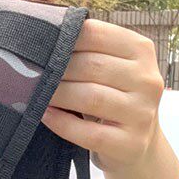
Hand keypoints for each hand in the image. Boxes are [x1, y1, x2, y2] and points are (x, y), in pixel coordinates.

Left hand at [41, 20, 165, 172]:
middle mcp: (147, 79)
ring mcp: (141, 113)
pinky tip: (46, 116)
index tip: (40, 47)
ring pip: (91, 97)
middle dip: (57, 70)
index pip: (97, 34)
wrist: (138, 144)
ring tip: (36, 95)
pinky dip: (62, 123)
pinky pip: (89, 132)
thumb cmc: (114, 99)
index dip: (65, 39)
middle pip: (92, 66)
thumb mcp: (112, 69)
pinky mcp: (130, 143)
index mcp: (141, 51)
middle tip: (31, 74)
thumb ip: (89, 51)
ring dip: (57, 95)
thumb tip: (45, 36)